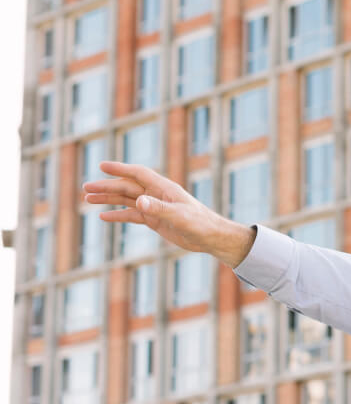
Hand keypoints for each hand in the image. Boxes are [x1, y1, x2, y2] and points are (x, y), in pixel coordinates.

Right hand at [82, 161, 255, 267]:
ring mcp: (155, 207)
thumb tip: (139, 201)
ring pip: (127, 200)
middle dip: (107, 186)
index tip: (101, 166)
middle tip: (85, 188)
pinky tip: (104, 217)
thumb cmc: (200, 224)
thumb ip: (158, 209)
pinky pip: (132, 215)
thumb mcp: (178, 216)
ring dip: (109, 199)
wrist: (211, 237)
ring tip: (88, 199)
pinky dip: (118, 215)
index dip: (120, 169)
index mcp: (164, 188)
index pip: (138, 174)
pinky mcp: (155, 220)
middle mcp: (157, 195)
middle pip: (127, 187)